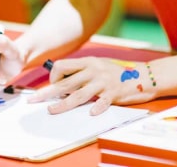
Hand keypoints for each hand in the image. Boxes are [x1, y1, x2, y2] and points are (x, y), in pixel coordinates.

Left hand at [28, 57, 155, 114]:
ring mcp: (103, 81)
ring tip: (52, 110)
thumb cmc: (116, 73)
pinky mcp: (114, 92)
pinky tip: (91, 113)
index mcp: (87, 62)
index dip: (53, 77)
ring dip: (64, 103)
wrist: (142, 76)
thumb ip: (82, 72)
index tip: (53, 87)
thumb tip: (62, 83)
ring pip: (79, 94)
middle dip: (48, 92)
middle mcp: (93, 70)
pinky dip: (97, 107)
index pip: (62, 66)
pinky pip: (104, 100)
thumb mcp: (97, 66)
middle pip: (66, 82)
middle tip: (34, 99)